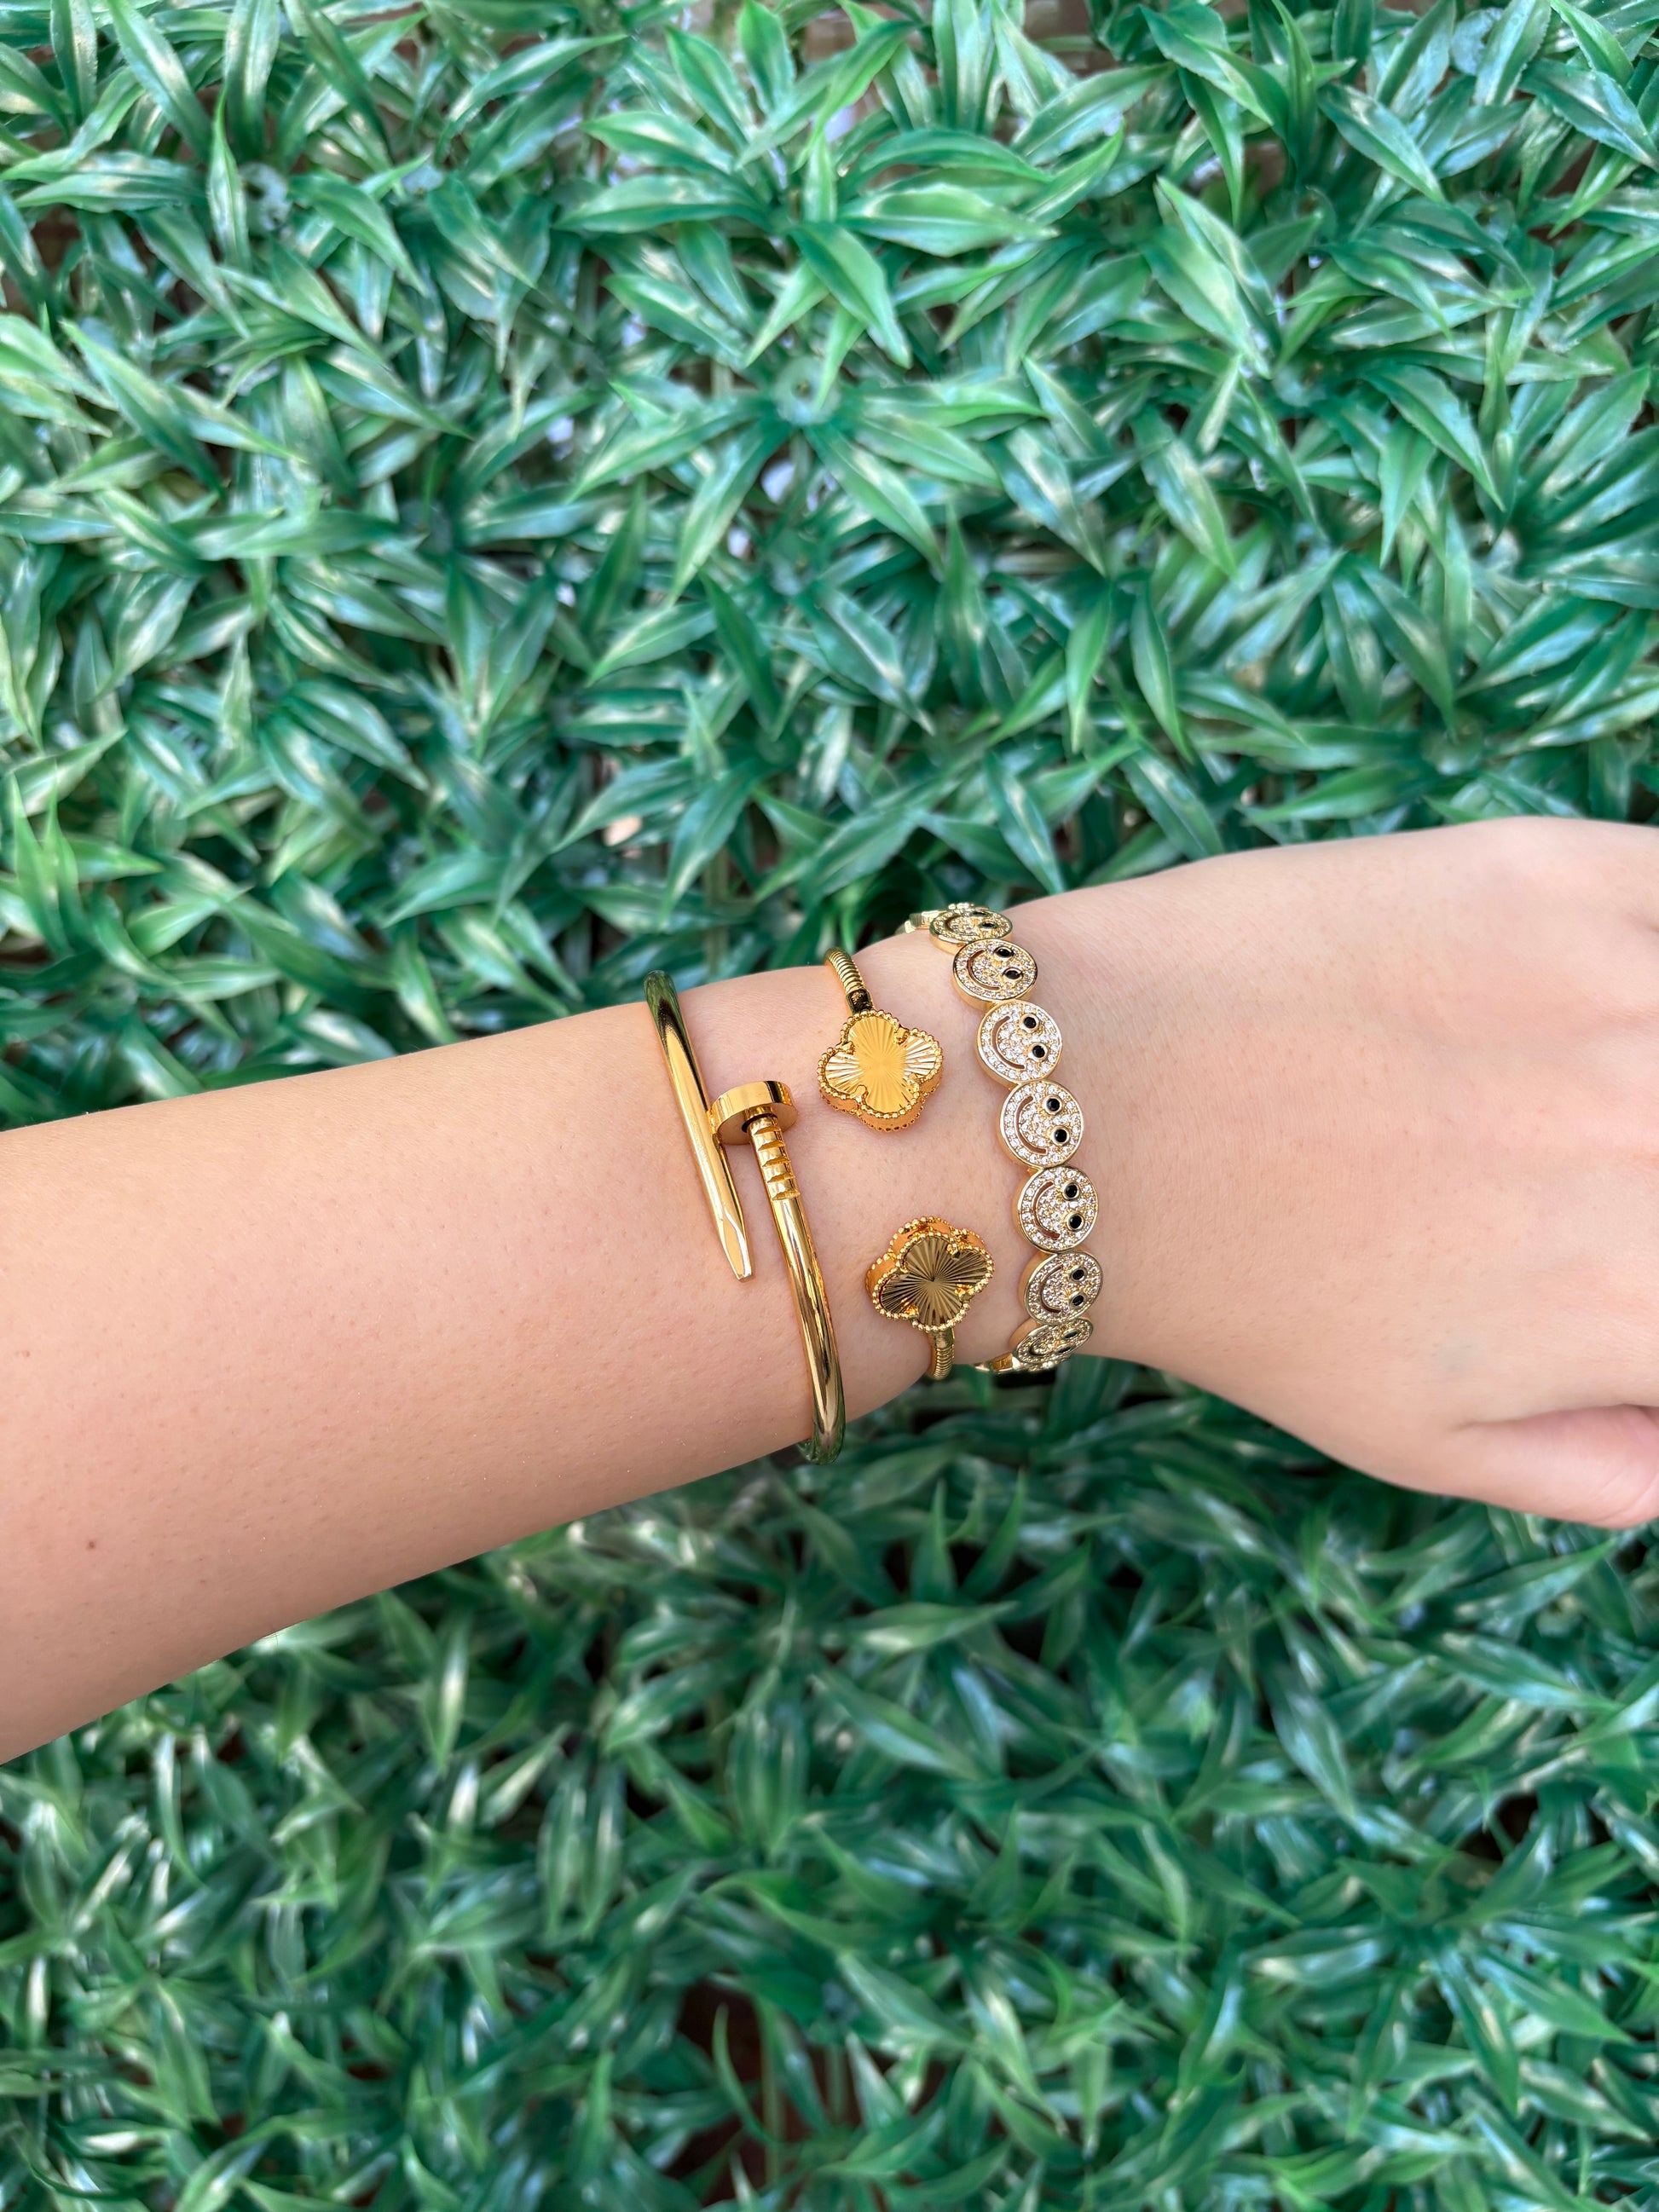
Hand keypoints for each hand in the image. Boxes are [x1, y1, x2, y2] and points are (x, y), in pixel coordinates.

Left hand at [1028, 818, 1658, 1525]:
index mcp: (1654, 1303)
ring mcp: (1635, 998)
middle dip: (1654, 1180)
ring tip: (1592, 1101)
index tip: (1627, 1255)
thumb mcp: (1423, 1438)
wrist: (1093, 1115)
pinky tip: (1615, 998)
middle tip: (1598, 1176)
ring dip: (1653, 1071)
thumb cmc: (1246, 1293)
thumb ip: (1604, 1464)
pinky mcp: (1568, 876)